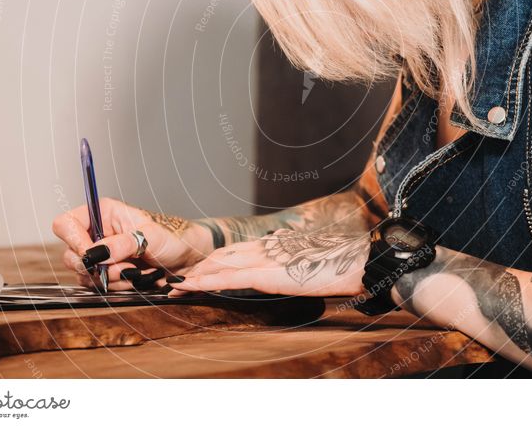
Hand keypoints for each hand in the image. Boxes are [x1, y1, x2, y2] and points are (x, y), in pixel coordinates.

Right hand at [51, 197, 212, 289]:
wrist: (187, 258)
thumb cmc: (172, 237)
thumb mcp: (151, 236)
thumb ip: (123, 244)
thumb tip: (95, 254)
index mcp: (103, 213)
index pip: (66, 224)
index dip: (73, 241)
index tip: (92, 255)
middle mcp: (97, 233)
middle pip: (71, 254)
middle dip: (97, 267)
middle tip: (125, 268)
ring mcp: (99, 255)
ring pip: (84, 274)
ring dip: (110, 279)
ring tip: (136, 273)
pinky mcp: (106, 273)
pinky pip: (97, 286)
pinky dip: (115, 287)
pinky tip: (135, 280)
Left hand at [167, 229, 369, 296]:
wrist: (353, 261)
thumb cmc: (339, 263)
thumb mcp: (312, 261)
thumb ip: (294, 262)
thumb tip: (289, 266)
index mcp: (276, 245)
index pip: (237, 250)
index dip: (217, 260)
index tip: (202, 270)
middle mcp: (265, 248)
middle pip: (223, 255)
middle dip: (201, 267)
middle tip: (181, 280)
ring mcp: (264, 259)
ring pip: (220, 265)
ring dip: (197, 275)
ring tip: (178, 286)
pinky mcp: (265, 273)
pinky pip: (228, 278)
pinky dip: (206, 281)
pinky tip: (191, 286)